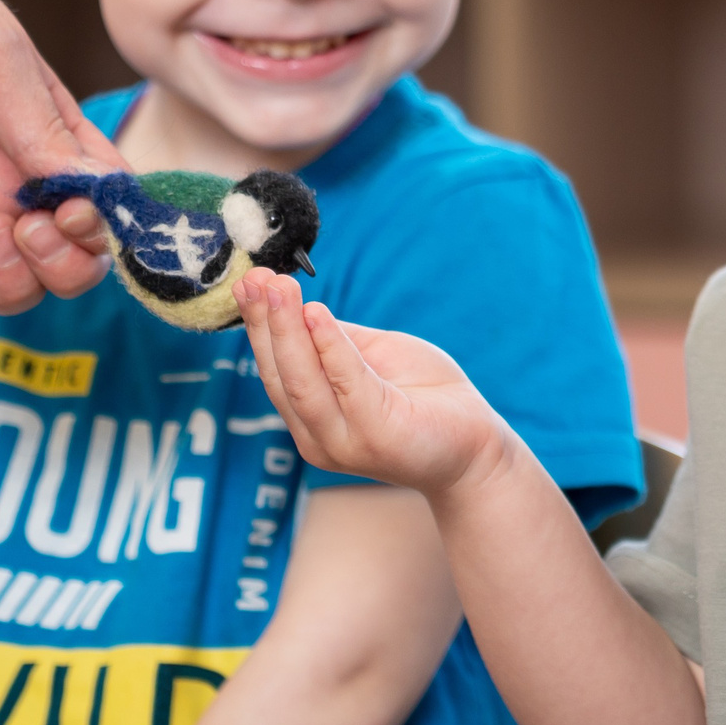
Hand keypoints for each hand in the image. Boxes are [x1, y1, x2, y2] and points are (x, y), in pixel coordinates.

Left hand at [0, 0, 120, 312]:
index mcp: (47, 141)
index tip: (74, 209)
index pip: (103, 207)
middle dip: (61, 266)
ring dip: (5, 280)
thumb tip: (93, 189)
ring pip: (7, 291)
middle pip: (67, 267)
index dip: (103, 227)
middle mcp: (8, 188)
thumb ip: (40, 126)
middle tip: (27, 229)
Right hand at [236, 269, 519, 497]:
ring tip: (277, 288)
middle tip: (254, 278)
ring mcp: (344, 442)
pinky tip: (316, 313)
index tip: (248, 282)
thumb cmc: (426, 397)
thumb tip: (297, 306)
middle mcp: (318, 436)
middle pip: (280, 374)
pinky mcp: (377, 436)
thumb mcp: (374, 357)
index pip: (275, 368)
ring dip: (286, 331)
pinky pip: (348, 384)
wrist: (477, 446)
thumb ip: (335, 341)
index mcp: (312, 418)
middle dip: (264, 322)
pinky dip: (330, 348)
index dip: (259, 325)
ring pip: (302, 382)